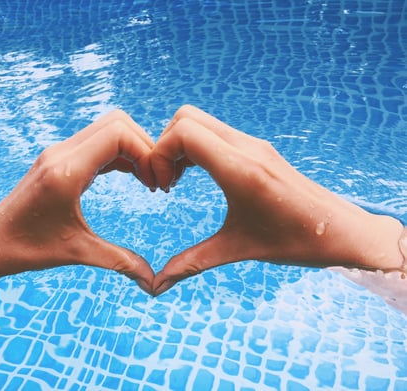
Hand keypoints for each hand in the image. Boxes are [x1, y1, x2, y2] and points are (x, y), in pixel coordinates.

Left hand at [0, 110, 156, 293]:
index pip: (118, 134)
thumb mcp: (78, 253)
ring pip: (108, 129)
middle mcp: (62, 153)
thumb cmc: (27, 249)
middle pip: (117, 123)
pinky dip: (119, 154)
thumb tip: (153, 283)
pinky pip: (97, 142)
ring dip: (133, 149)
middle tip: (156, 180)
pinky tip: (131, 177)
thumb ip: (120, 262)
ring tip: (147, 180)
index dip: (146, 153)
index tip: (156, 184)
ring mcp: (58, 153)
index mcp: (66, 170)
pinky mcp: (59, 159)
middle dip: (145, 147)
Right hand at [150, 105, 403, 294]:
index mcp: (240, 169)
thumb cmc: (296, 241)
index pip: (184, 132)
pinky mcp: (257, 149)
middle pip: (186, 118)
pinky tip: (197, 177)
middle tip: (166, 182)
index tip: (162, 187)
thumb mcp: (238, 250)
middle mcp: (246, 147)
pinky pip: (216, 133)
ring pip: (200, 122)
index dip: (159, 154)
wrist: (342, 231)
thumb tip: (157, 285)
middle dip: (164, 146)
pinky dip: (196, 147)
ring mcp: (253, 144)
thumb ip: (192, 263)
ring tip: (177, 181)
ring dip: (180, 146)